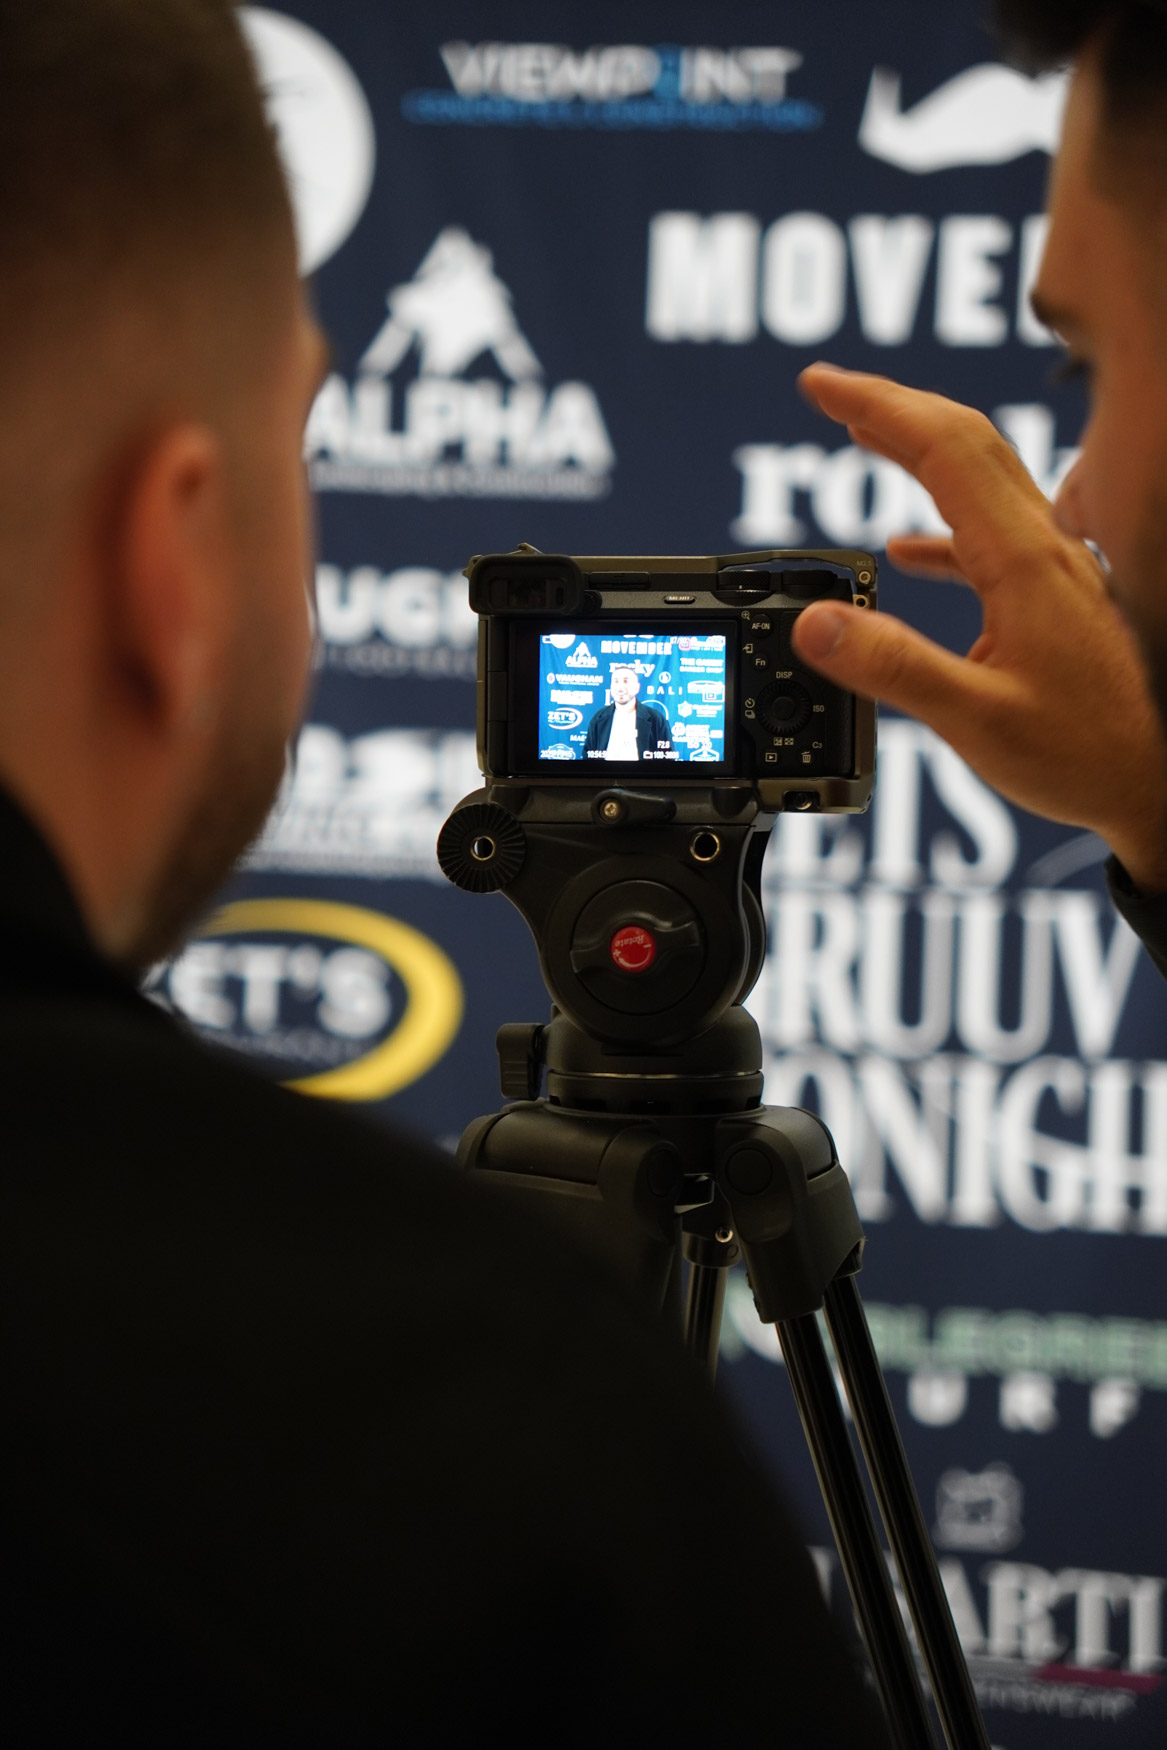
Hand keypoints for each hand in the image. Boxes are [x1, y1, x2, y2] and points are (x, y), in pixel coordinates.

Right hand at [790, 362, 1166, 892]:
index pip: (942, 449)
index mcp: (1023, 561)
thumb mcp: (976, 719)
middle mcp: (1045, 548)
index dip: (875, 406)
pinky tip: (905, 551)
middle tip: (828, 392)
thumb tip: (816, 623)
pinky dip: (939, 527)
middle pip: (966, 440)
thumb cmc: (1087, 755)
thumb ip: (892, 667)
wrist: (1159, 783)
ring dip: (917, 449)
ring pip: (982, 478)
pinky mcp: (1056, 599)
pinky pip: (990, 536)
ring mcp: (1056, 570)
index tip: (818, 386)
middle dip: (892, 405)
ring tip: (862, 436)